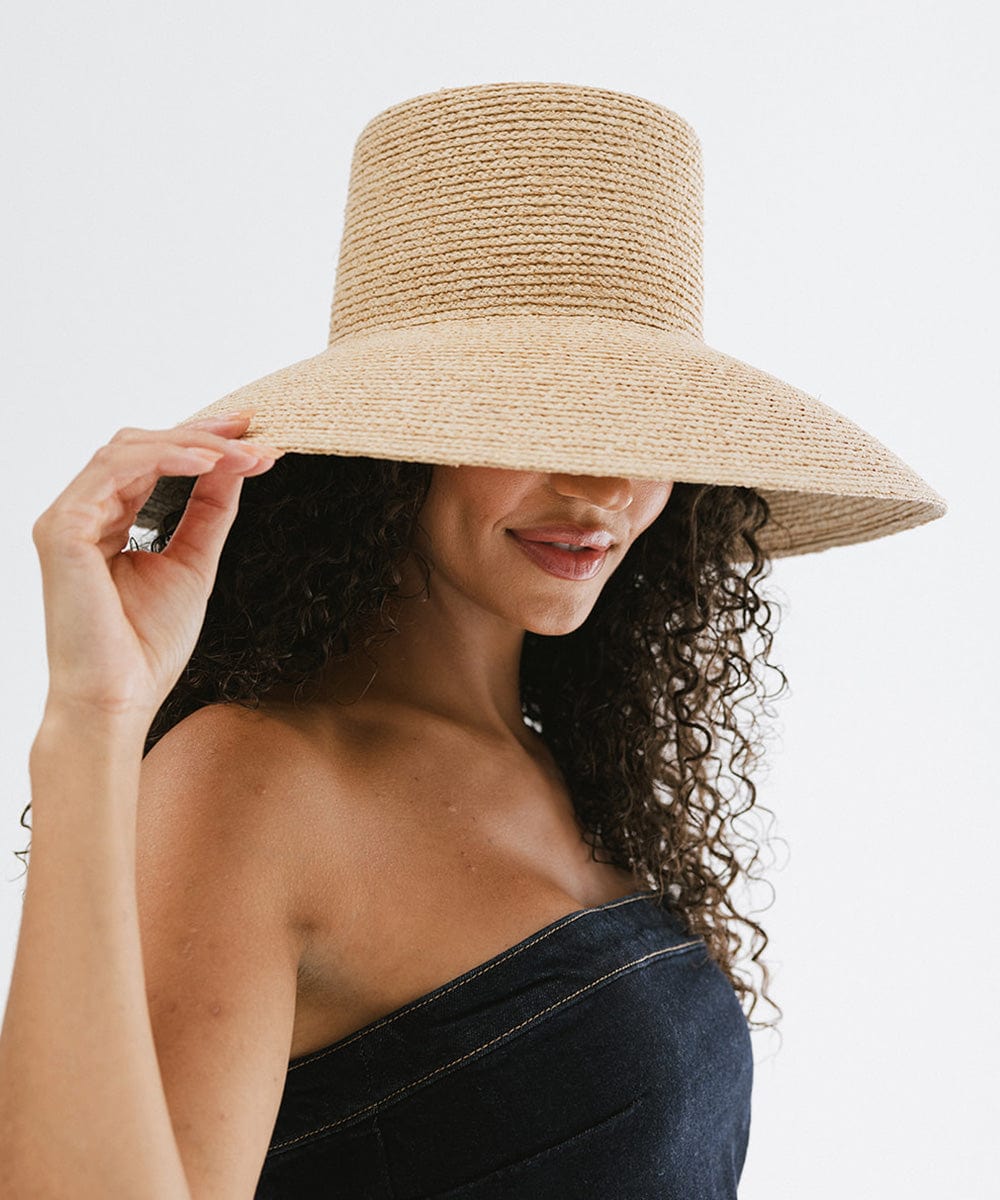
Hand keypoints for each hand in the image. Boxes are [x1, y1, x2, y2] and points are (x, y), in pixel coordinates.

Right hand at [31, 412, 284, 723]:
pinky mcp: (62, 530)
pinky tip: (208, 464)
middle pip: (138, 446)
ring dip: (190, 444)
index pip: (151, 462)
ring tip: (239, 452)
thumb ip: (209, 511)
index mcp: (105, 522)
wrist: (119, 699)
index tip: (251, 434)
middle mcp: (81, 513)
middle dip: (200, 434)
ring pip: (126, 450)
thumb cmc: (147, 646)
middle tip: (253, 432)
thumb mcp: (194, 563)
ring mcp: (66, 519)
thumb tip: (236, 464)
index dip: (200, 441)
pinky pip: (113, 473)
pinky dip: (164, 460)